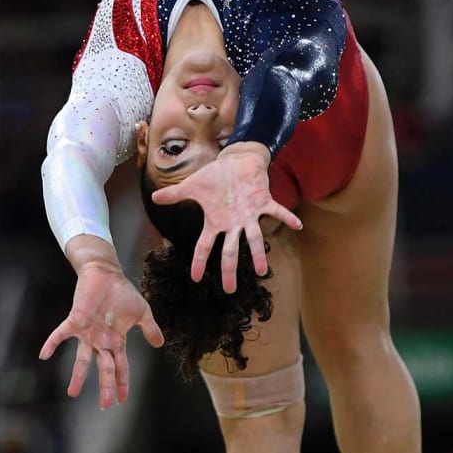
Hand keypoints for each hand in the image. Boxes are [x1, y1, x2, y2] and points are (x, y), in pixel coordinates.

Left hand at [39, 261, 163, 407]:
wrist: (106, 273)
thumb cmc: (122, 292)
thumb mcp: (142, 312)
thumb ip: (149, 329)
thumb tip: (160, 344)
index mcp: (116, 341)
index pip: (120, 367)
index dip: (122, 383)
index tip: (122, 400)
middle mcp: (101, 341)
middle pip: (104, 369)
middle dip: (106, 386)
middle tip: (106, 405)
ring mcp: (87, 332)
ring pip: (83, 359)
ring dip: (79, 376)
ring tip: (73, 393)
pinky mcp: (75, 320)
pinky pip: (61, 334)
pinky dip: (52, 344)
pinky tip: (44, 355)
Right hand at [151, 142, 301, 292]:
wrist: (236, 162)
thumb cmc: (215, 177)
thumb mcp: (193, 186)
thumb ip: (175, 195)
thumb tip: (154, 199)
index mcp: (216, 223)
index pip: (204, 246)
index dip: (199, 261)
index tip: (195, 278)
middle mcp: (233, 224)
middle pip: (230, 251)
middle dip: (230, 270)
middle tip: (229, 290)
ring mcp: (249, 215)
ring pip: (254, 238)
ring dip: (258, 254)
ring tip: (262, 270)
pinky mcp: (263, 202)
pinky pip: (277, 211)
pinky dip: (287, 218)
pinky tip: (298, 226)